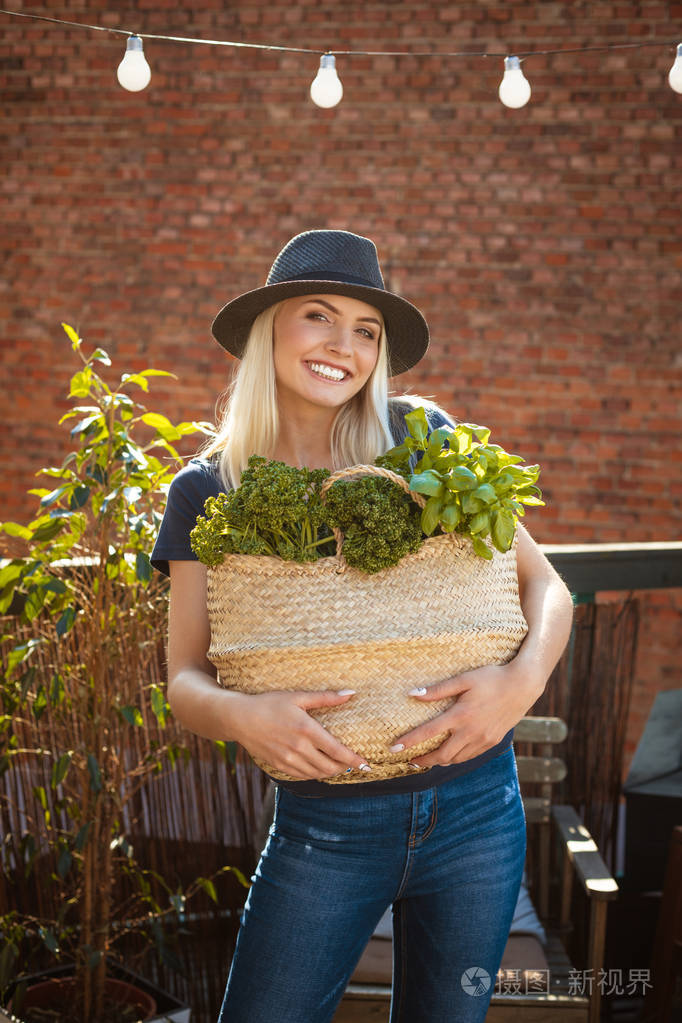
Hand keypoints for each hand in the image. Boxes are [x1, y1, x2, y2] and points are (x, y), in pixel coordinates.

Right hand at [231, 689, 368, 779]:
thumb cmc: (270, 703)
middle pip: (329, 767)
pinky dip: (314, 774)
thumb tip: (350, 694)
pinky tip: (318, 768)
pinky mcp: (279, 766)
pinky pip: (302, 776)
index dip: (354, 760)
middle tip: (353, 763)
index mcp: (306, 730)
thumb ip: (326, 698)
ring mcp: (288, 759)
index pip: (337, 751)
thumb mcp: (298, 697)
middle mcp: (299, 748)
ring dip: (330, 772)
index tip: (366, 764)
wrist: (240, 718)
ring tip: (338, 766)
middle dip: (344, 768)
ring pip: (317, 774)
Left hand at [390, 660, 541, 768]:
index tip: (394, 749)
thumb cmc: (492, 678)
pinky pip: (470, 756)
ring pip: (456, 759)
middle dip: (423, 760)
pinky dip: (457, 758)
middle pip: (441, 755)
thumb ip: (438, 690)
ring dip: (440, 761)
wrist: (523, 686)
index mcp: (461, 715)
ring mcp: (483, 740)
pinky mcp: (492, 742)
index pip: (428, 733)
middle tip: (410, 761)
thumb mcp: (464, 679)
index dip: (409, 742)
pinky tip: (451, 753)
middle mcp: (471, 732)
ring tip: (427, 759)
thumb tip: (412, 694)